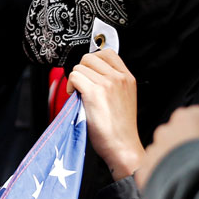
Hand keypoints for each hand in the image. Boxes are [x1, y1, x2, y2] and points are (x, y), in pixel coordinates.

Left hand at [68, 49, 143, 180]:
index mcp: (128, 78)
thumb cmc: (119, 128)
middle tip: (80, 85)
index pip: (107, 53)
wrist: (122, 146)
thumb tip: (90, 73)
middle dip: (81, 69)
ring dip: (75, 79)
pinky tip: (75, 97)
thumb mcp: (123, 98)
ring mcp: (107, 84)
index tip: (88, 73)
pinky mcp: (95, 92)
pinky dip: (71, 86)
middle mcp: (119, 78)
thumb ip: (112, 82)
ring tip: (79, 93)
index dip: (93, 61)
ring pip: (79, 67)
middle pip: (90, 57)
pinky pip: (74, 77)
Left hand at [136, 107, 198, 188]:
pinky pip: (155, 167)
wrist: (197, 198)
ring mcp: (153, 149)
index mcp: (189, 119)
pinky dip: (164, 173)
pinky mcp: (144, 169)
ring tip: (191, 175)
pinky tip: (179, 184)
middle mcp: (167, 130)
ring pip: (165, 149)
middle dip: (190, 142)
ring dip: (175, 158)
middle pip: (179, 131)